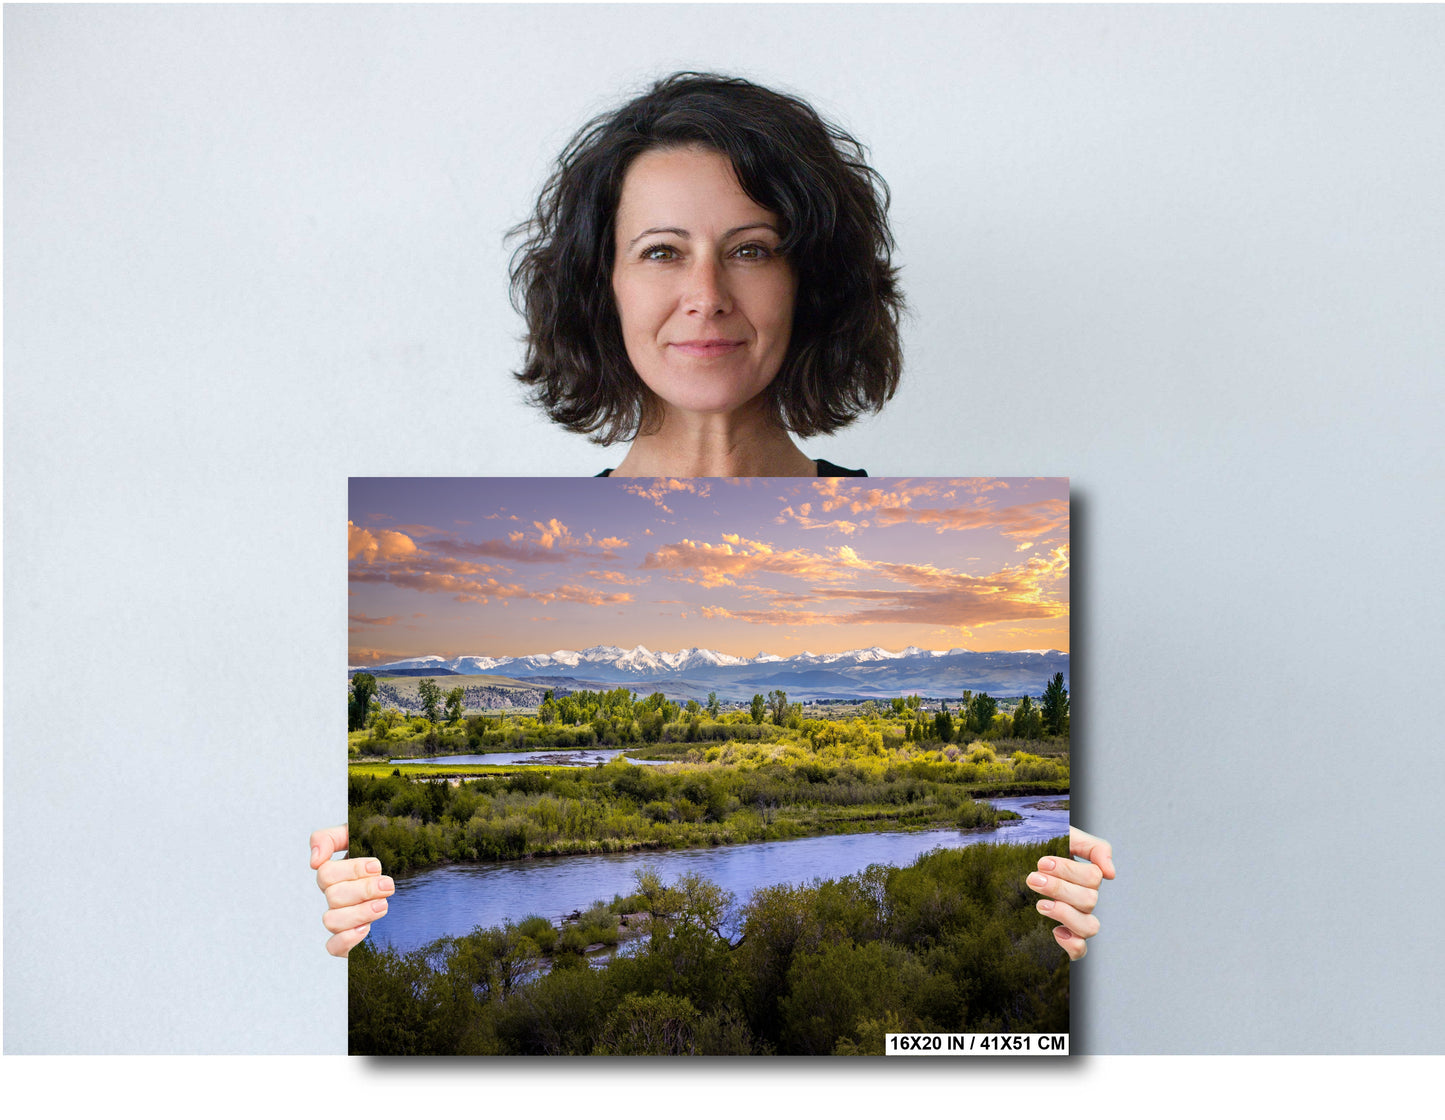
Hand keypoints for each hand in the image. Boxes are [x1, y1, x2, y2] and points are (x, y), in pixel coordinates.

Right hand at [310, 825, 393, 957]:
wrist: (409, 875)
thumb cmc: (382, 853)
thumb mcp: (359, 835)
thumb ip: (330, 838)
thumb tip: (314, 861)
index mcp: (335, 874)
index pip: (326, 873)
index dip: (351, 870)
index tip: (377, 866)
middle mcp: (335, 897)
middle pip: (333, 896)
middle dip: (364, 890)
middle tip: (388, 885)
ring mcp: (341, 919)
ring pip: (331, 921)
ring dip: (359, 913)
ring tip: (383, 905)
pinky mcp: (349, 940)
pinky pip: (333, 947)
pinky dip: (347, 939)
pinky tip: (367, 929)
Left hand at [1027, 826, 1114, 960]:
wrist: (1007, 863)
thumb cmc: (1037, 848)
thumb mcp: (1065, 836)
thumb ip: (1093, 847)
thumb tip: (1111, 874)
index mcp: (1085, 877)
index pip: (1093, 877)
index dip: (1069, 870)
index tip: (1042, 862)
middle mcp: (1084, 900)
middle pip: (1089, 900)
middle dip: (1059, 888)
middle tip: (1032, 879)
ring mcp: (1075, 920)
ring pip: (1089, 927)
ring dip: (1065, 914)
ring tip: (1040, 905)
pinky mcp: (1064, 938)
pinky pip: (1079, 950)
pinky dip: (1072, 944)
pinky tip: (1055, 931)